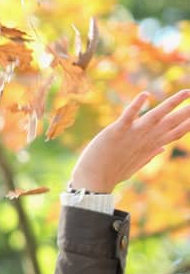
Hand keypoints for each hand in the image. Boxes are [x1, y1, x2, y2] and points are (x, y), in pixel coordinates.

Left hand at [68, 89, 189, 191]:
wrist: (93, 181)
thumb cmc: (113, 172)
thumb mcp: (136, 163)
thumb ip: (150, 154)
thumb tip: (163, 148)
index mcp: (150, 146)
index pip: (175, 133)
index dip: (188, 124)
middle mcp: (145, 139)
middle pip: (171, 123)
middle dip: (187, 112)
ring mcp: (132, 134)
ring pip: (155, 116)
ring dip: (171, 103)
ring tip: (185, 93)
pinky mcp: (117, 131)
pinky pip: (128, 116)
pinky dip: (136, 105)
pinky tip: (146, 94)